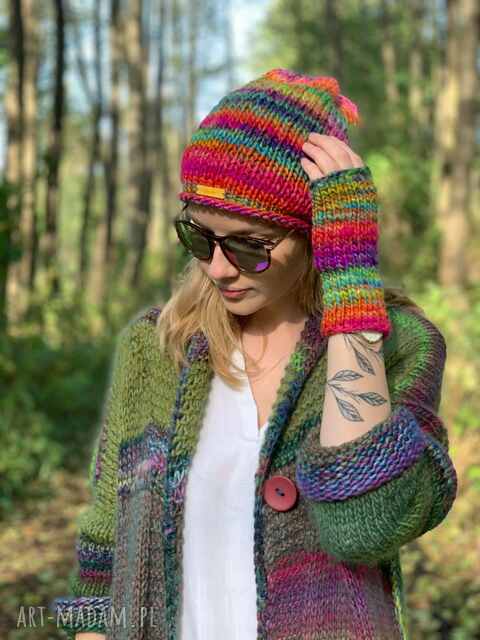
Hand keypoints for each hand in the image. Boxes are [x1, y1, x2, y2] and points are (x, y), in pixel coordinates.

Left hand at [299, 132, 391, 338]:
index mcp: (367, 192)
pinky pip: (318, 176)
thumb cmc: (349, 250)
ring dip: (316, 149)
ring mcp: (343, 194)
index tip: (332, 141)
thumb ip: (346, 204)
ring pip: (329, 161)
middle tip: (313, 136)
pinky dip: (310, 166)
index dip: (343, 149)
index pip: (356, 161)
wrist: (350, 266)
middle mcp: (358, 189)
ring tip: (305, 144)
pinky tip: (302, 161)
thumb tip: (337, 194)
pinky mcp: (328, 201)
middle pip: (343, 155)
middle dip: (327, 143)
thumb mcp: (353, 221)